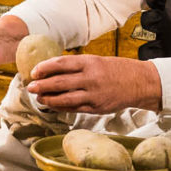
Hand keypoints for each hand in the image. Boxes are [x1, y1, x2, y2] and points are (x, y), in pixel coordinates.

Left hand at [26, 54, 162, 114]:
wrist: (139, 82)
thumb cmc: (116, 70)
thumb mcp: (97, 61)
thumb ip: (77, 65)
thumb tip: (52, 70)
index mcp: (90, 62)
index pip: (61, 63)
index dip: (44, 68)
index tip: (34, 72)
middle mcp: (91, 78)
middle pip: (59, 82)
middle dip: (42, 85)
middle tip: (30, 87)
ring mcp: (94, 94)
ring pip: (65, 99)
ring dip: (49, 99)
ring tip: (39, 99)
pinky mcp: (97, 108)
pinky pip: (74, 109)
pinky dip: (62, 108)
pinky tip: (54, 106)